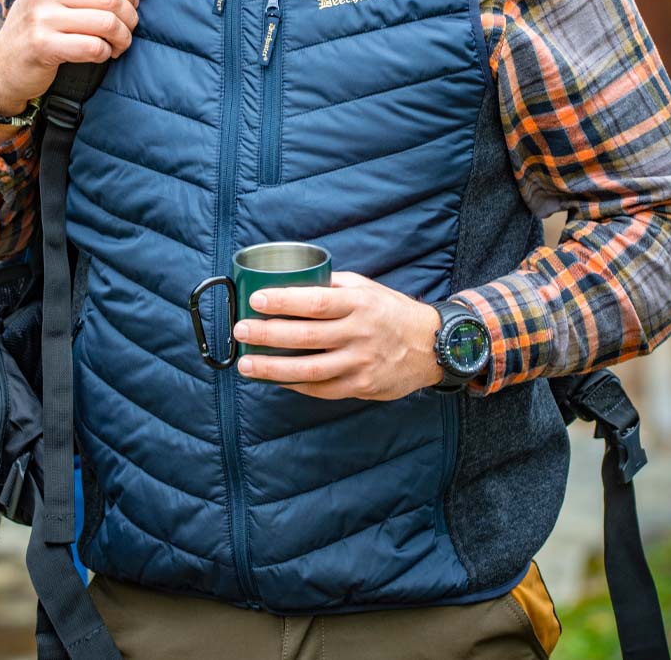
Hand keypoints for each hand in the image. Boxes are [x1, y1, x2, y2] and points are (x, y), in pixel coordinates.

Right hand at [0, 0, 148, 115]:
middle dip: (129, 16)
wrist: (3, 65)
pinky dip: (106, 52)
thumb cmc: (39, 28)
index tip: (131, 3)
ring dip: (122, 37)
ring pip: (105, 23)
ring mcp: (41, 18)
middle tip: (129, 28)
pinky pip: (93, 46)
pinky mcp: (43, 46)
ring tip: (119, 44)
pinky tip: (103, 54)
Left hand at [232, 271, 443, 400]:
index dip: (283, 301)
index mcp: (358, 303)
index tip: (256, 300)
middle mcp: (359, 334)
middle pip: (305, 337)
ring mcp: (360, 363)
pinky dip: (293, 385)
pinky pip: (320, 389)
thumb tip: (291, 282)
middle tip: (240, 331)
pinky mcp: (360, 386)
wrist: (430, 346)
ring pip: (309, 370)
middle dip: (267, 334)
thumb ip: (332, 286)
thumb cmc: (391, 311)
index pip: (315, 303)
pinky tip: (273, 379)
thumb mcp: (366, 288)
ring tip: (246, 364)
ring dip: (272, 368)